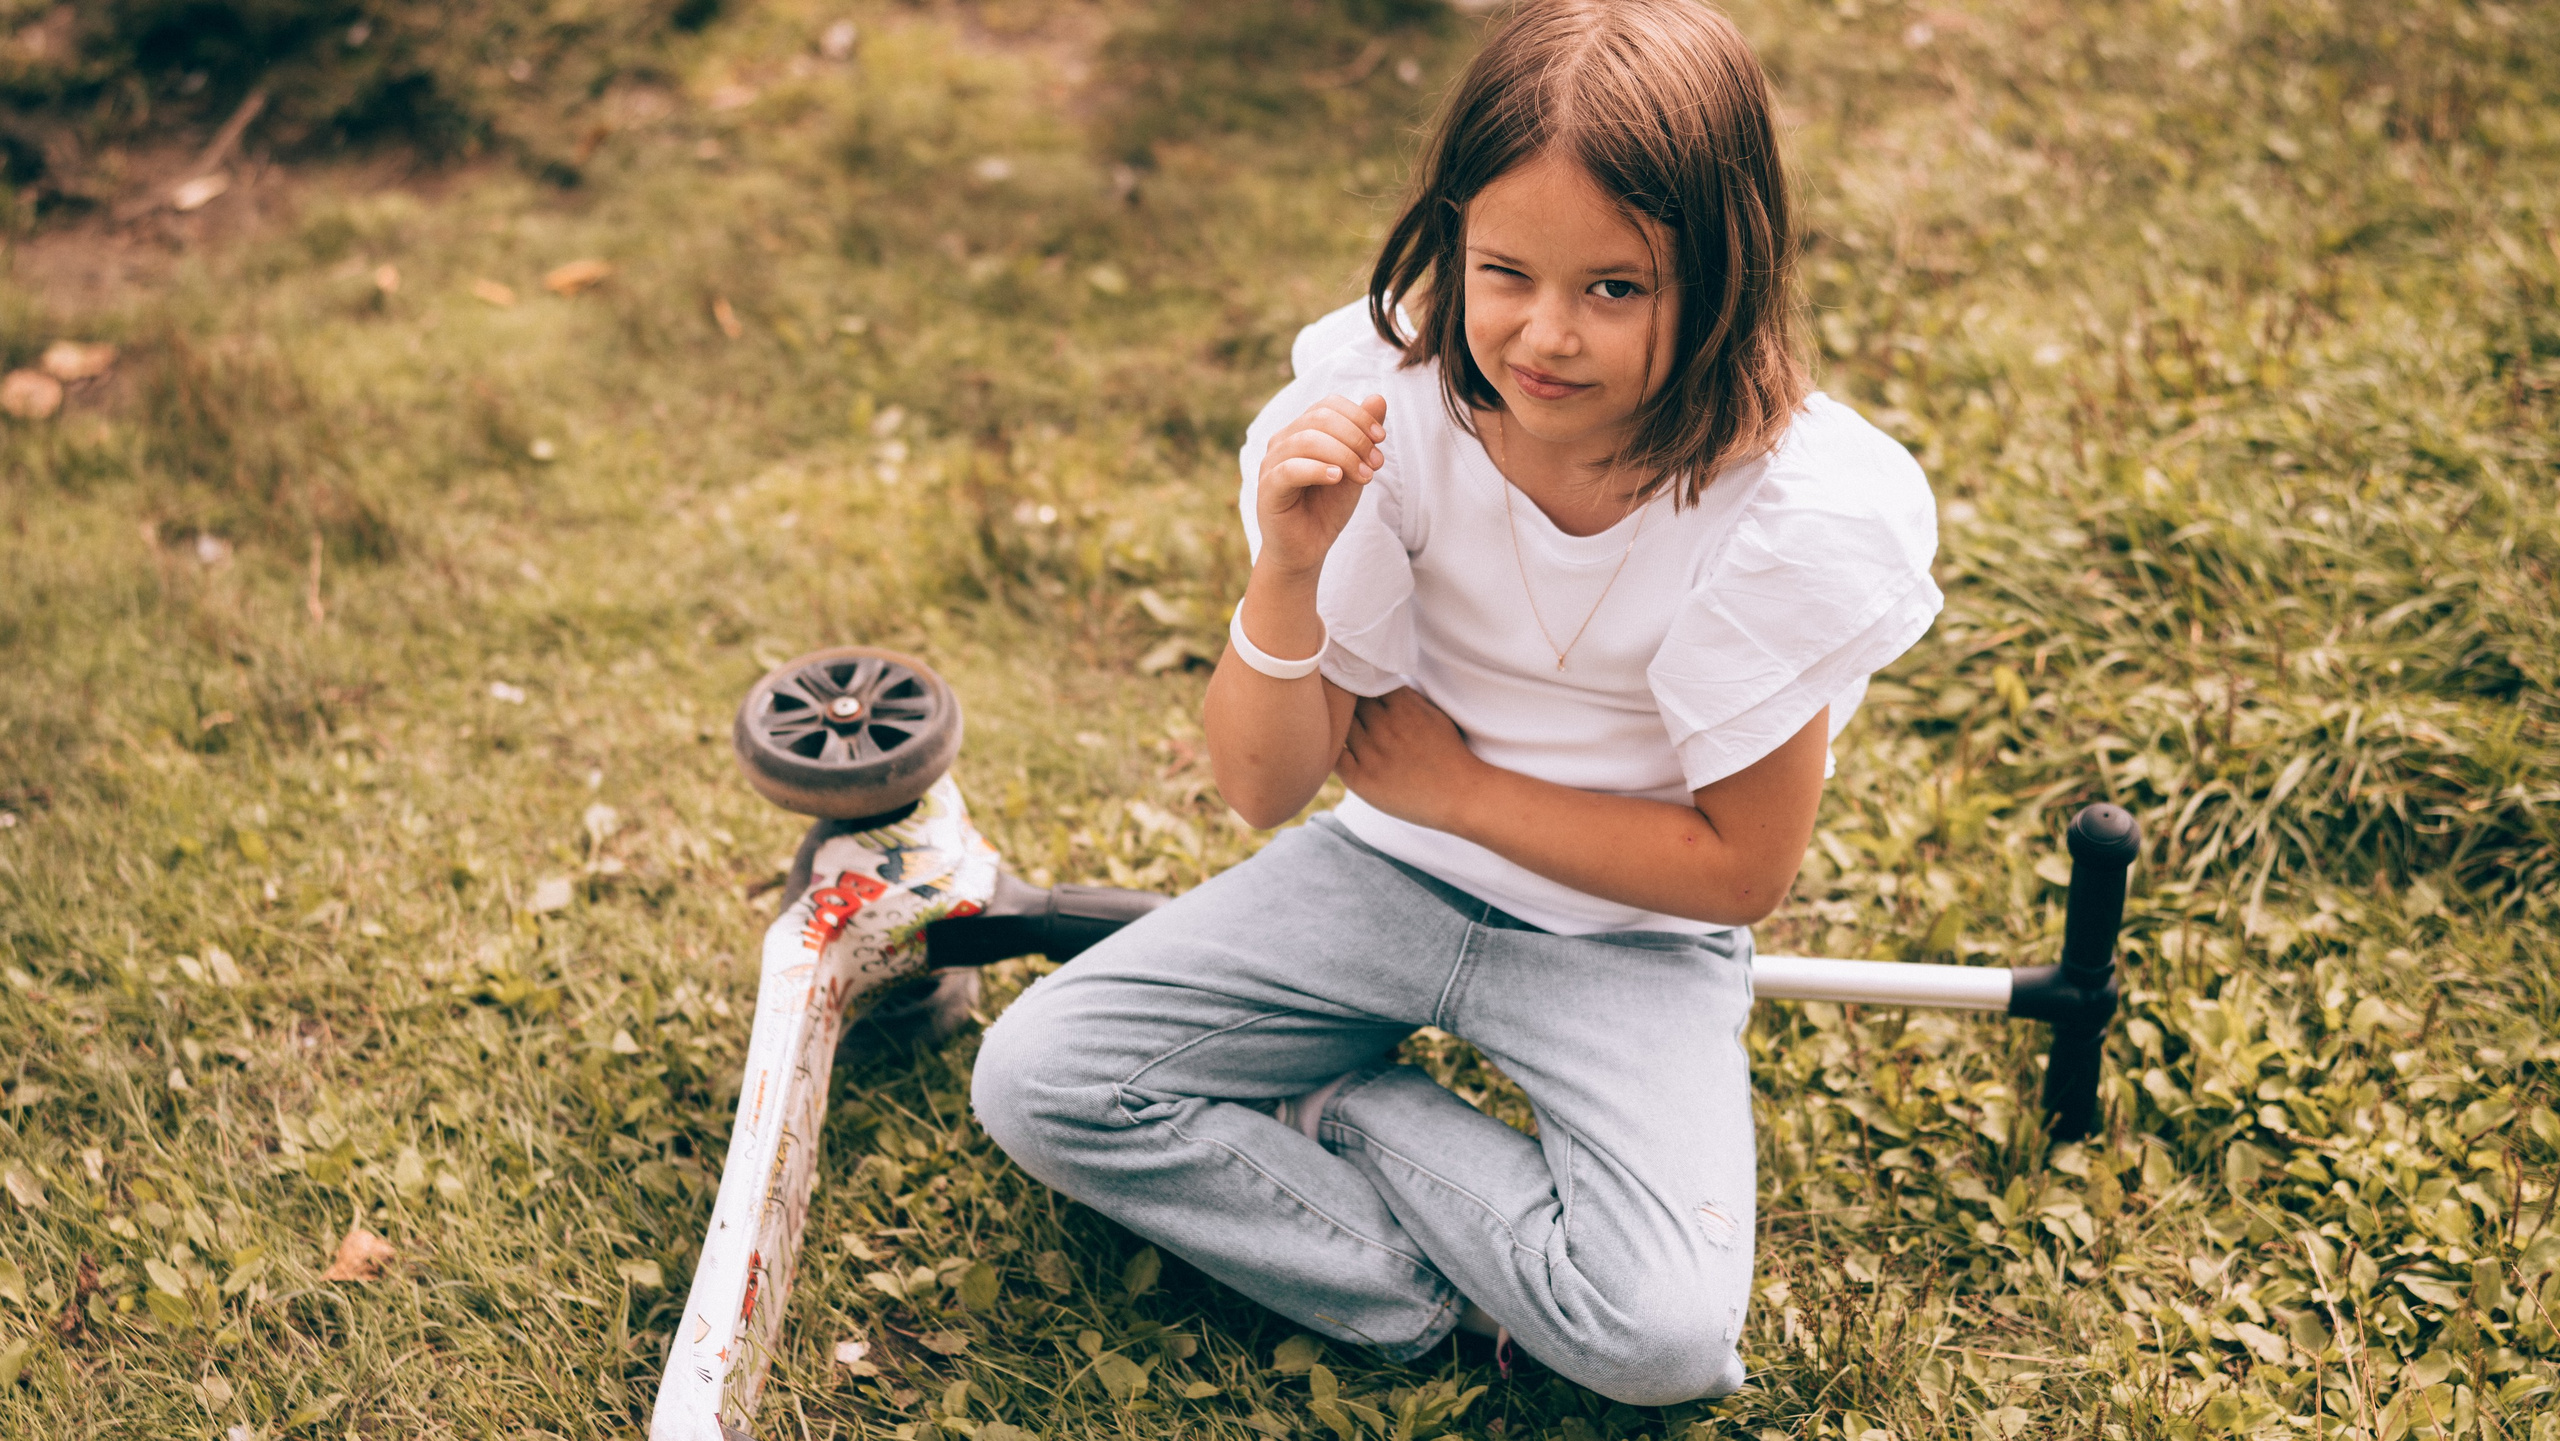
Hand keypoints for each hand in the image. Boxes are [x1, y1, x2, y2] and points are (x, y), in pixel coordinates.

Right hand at [1256, 393, 1386, 577]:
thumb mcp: (1354, 467)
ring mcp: (1271, 463)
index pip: (1328, 405)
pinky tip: (1337, 479)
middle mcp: (1283, 441)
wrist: (1307, 549)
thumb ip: (1363, 435)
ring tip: (1364, 475)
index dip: (1358, 416)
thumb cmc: (1326, 508)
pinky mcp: (1267, 488)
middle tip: (1375, 463)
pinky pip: (1289, 469)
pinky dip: (1316, 469)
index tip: (1381, 440)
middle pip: (1318, 418)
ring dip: (1343, 455)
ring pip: (1306, 440)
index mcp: (1301, 431)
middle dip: (1354, 437)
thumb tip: (1378, 398)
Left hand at [1334, 688, 1484, 832]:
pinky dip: (1330, 749)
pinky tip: (1332, 748)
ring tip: (1332, 723)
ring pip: (1340, 726)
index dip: (1359, 682)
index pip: (1367, 682)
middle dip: (1345, 699)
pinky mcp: (1362, 780)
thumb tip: (1383, 683)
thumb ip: (1408, 697)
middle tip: (1336, 700)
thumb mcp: (1435, 715)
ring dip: (1337, 723)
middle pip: (1350, 702)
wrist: (1461, 795)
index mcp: (1403, 708)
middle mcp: (1385, 728)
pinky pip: (1334, 757)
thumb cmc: (1450, 754)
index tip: (1355, 684)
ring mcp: (1372, 754)